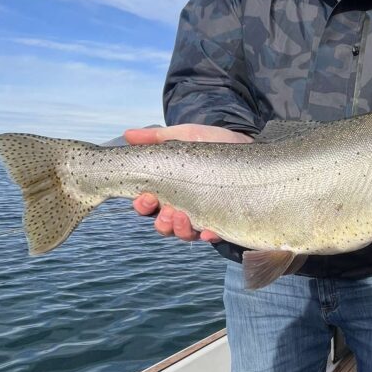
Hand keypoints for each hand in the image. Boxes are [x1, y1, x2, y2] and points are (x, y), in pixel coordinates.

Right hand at [124, 124, 252, 242]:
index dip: (142, 206)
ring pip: (183, 233)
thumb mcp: (184, 135)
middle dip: (161, 222)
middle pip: (163, 225)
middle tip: (167, 211)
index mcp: (168, 189)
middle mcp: (181, 206)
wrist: (244, 143)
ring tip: (183, 217)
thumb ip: (157, 137)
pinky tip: (208, 232)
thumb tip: (128, 134)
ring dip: (179, 229)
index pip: (147, 206)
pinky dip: (207, 236)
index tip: (146, 196)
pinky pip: (212, 235)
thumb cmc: (211, 141)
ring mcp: (201, 215)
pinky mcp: (222, 219)